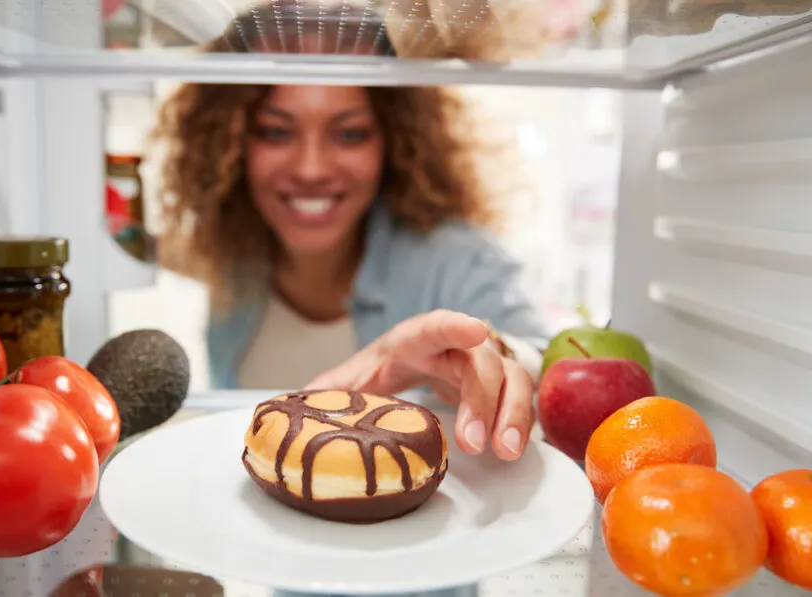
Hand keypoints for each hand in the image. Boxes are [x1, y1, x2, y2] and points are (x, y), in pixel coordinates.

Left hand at [305, 310, 534, 460]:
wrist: (416, 361)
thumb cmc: (386, 367)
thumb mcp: (355, 379)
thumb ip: (330, 391)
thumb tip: (290, 406)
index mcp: (414, 340)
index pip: (434, 326)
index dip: (453, 326)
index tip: (472, 328)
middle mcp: (456, 346)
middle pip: (481, 359)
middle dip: (482, 399)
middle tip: (474, 442)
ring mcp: (483, 364)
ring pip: (512, 378)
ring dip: (511, 413)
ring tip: (503, 451)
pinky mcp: (500, 387)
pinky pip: (520, 399)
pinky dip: (521, 423)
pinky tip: (514, 448)